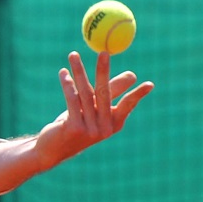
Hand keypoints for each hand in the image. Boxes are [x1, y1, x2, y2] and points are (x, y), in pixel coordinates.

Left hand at [34, 51, 153, 169]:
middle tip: (104, 52)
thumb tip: (132, 76)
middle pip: (105, 93)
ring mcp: (90, 130)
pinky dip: (67, 84)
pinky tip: (63, 73)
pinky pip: (72, 100)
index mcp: (114, 124)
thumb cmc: (75, 125)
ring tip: (73, 55)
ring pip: (85, 93)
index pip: (128, 106)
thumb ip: (108, 93)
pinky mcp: (74, 128)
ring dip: (78, 71)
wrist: (52, 150)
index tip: (150, 84)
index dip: (138, 95)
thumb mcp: (93, 110)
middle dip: (104, 70)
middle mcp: (105, 128)